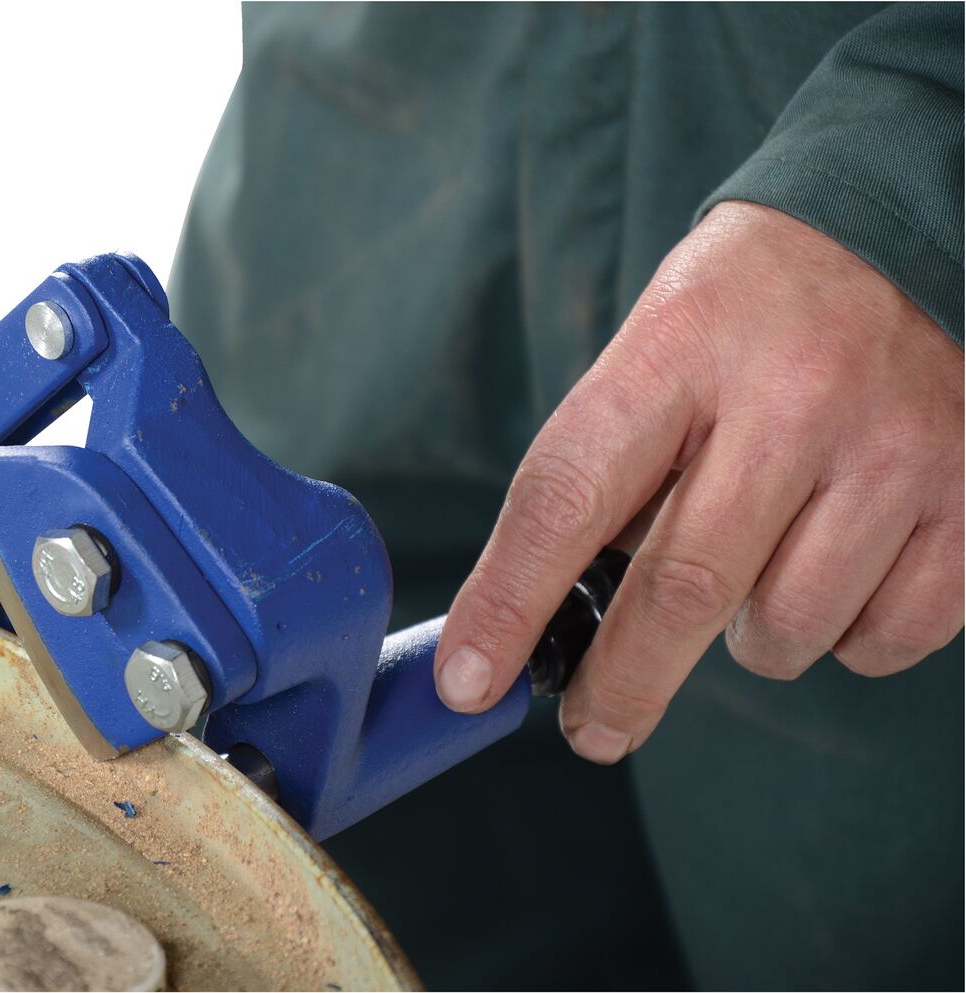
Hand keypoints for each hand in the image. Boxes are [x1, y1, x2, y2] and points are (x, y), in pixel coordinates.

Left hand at [433, 201, 963, 762]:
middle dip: (621, 683)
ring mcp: (894, 448)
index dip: (508, 602)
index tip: (469, 681)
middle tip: (590, 728)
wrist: (904, 232)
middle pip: (681, 589)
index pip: (567, 495)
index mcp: (680, 348)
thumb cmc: (748, 311)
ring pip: (786, 628)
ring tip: (752, 565)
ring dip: (744, 640)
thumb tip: (557, 615)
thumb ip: (610, 470)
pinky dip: (842, 636)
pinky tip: (833, 567)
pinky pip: (882, 639)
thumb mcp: (655, 349)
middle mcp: (793, 397)